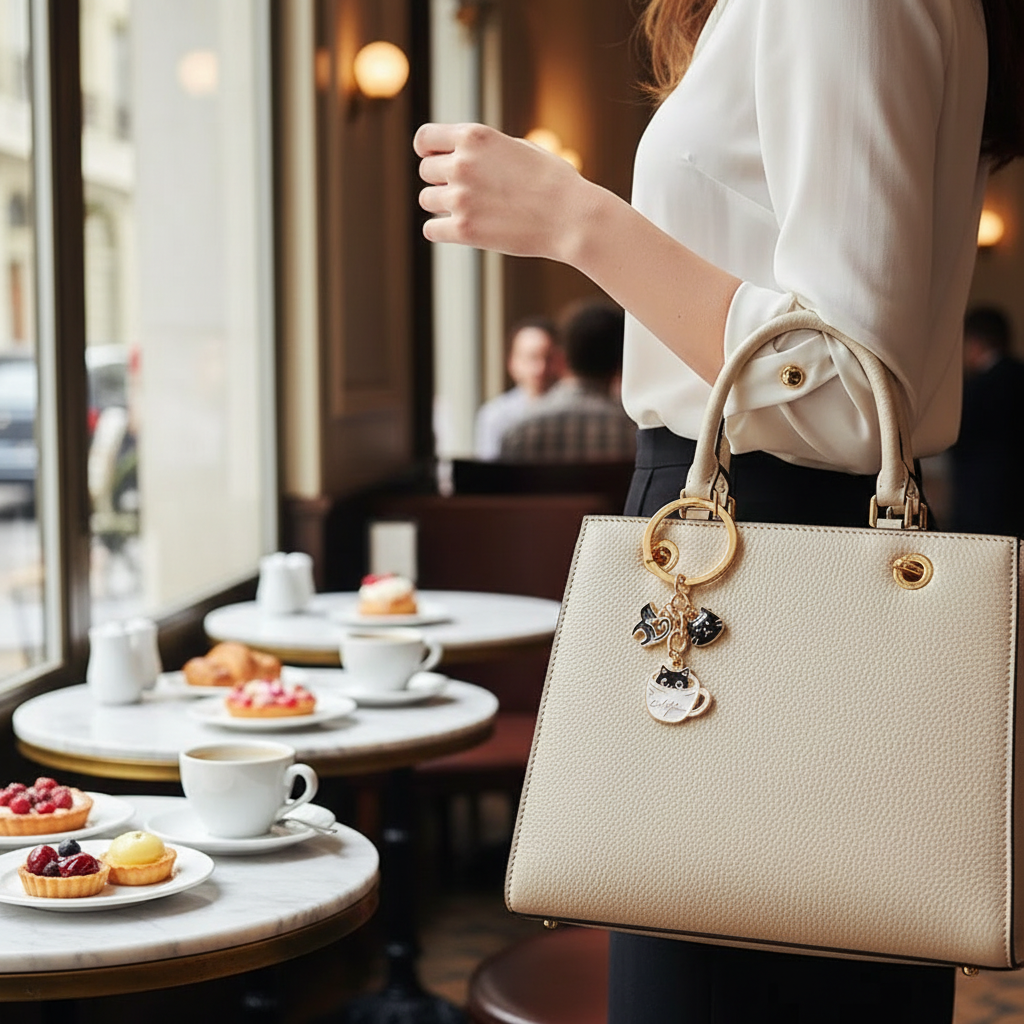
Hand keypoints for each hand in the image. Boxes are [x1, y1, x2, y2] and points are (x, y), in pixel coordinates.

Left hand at [414, 122, 592, 261]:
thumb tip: (461, 154)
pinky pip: (431, 229)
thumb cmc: (553, 183)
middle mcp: (463, 164)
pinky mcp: (464, 230)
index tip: (435, 160)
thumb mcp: (518, 147)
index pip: (424, 139)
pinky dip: (442, 231)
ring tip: (471, 211)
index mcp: (475, 137)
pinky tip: (462, 230)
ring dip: (443, 206)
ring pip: (426, 200)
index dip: (427, 150)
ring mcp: (461, 197)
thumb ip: (485, 149)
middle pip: (425, 171)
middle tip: (467, 192)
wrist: (572, 217)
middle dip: (441, 181)